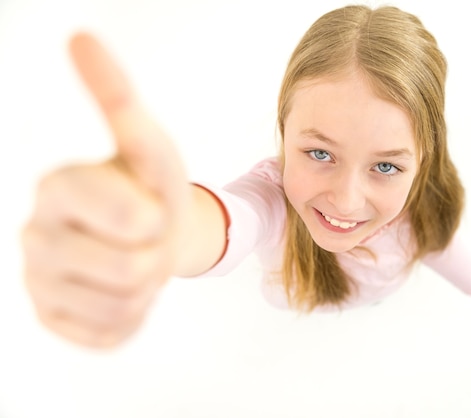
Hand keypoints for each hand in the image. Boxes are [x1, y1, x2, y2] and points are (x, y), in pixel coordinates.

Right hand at [21, 33, 191, 347]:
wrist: (147, 234)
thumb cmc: (148, 187)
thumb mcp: (148, 146)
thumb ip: (116, 97)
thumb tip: (80, 36)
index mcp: (57, 185)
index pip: (132, 217)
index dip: (156, 215)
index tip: (147, 202)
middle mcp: (34, 233)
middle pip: (132, 268)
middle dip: (156, 254)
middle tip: (145, 237)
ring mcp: (37, 280)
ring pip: (124, 305)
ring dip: (147, 285)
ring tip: (135, 259)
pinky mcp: (50, 318)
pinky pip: (113, 333)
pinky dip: (133, 315)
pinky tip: (121, 289)